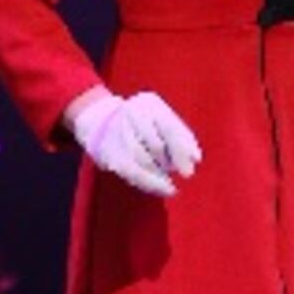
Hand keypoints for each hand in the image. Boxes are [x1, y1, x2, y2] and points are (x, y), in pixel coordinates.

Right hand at [66, 88, 201, 196]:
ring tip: (167, 179)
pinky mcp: (109, 152)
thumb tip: (195, 159)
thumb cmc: (141, 122)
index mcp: (148, 103)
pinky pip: (133, 172)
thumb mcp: (162, 119)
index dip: (181, 152)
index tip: (189, 171)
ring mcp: (118, 132)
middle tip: (176, 169)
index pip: (169, 129)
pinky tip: (165, 189)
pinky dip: (151, 183)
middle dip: (169, 163)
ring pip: (144, 161)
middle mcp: (131, 114)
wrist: (98, 119)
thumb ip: (182, 137)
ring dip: (160, 174)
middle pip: (157, 146)